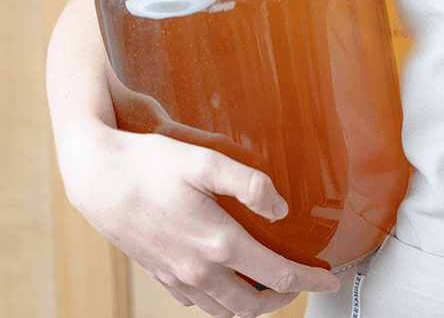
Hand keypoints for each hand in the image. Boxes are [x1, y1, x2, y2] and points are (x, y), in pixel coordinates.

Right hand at [60, 125, 339, 317]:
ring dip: (253, 305)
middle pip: (252, 305)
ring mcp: (176, 276)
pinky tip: (228, 281)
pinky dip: (221, 302)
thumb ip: (250, 183)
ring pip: (224, 310)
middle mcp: (197, 269)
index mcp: (217, 242)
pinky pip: (197, 303)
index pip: (277, 275)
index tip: (328, 276)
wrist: (96, 176)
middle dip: (284, 298)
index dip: (309, 279)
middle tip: (302, 281)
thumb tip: (280, 208)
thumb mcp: (207, 160)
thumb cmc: (150, 163)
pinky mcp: (159, 274)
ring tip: (270, 286)